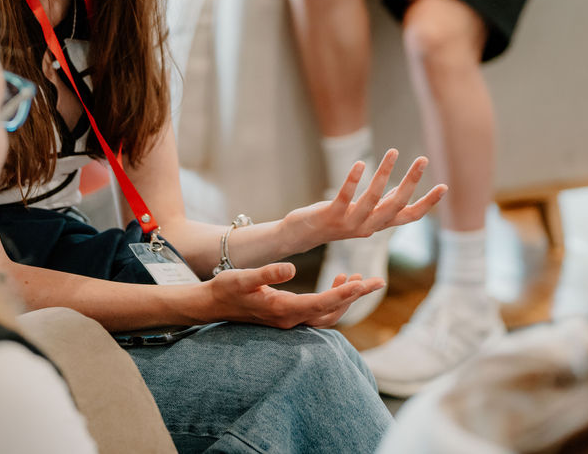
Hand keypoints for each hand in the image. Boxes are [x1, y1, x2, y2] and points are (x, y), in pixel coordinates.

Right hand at [206, 262, 381, 327]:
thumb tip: (290, 268)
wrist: (211, 305)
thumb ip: (268, 273)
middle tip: (376, 280)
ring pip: (327, 314)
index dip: (345, 294)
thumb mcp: (243, 277)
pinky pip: (318, 312)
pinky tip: (336, 282)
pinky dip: (333, 299)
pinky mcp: (287, 316)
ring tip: (357, 277)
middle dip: (355, 297)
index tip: (363, 282)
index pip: (322, 304)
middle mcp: (290, 319)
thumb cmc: (225, 289)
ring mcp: (290, 320)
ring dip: (345, 298)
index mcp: (283, 309)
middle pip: (332, 312)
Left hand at [285, 149, 445, 250]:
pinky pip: (345, 197)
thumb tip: (401, 190)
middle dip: (411, 182)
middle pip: (396, 205)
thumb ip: (382, 205)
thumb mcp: (363, 213)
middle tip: (422, 159)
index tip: (444, 186)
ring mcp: (350, 223)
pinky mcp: (331, 216)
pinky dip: (353, 180)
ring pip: (372, 199)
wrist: (303, 235)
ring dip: (383, 174)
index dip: (427, 203)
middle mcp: (368, 226)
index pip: (410, 216)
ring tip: (392, 152)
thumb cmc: (335, 220)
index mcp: (378, 224)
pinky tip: (359, 163)